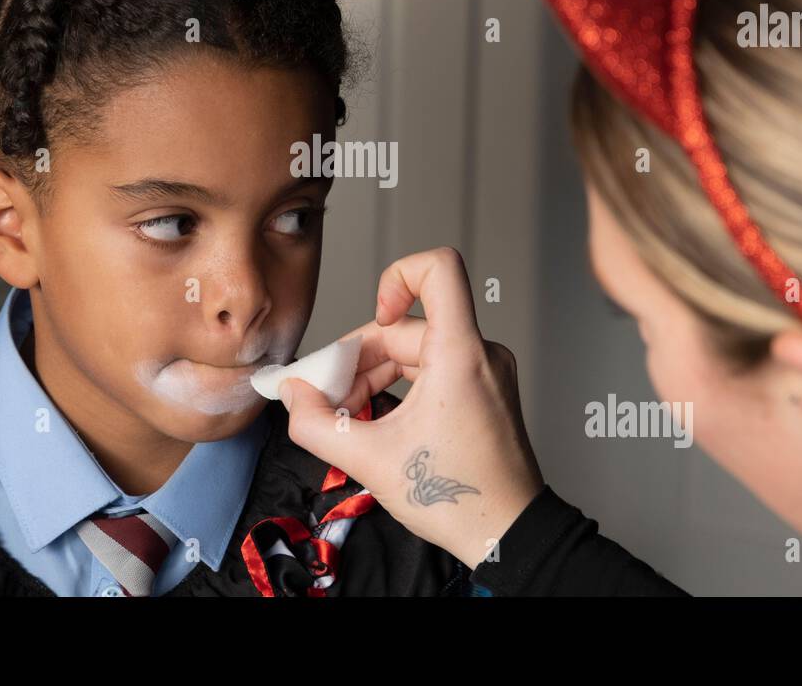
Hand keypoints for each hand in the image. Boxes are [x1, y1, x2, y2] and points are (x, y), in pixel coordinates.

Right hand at [279, 247, 544, 569]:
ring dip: (374, 375)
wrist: (507, 534)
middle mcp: (480, 353)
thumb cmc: (461, 498)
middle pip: (407, 326)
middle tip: (327, 396)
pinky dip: (398, 386)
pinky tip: (374, 420)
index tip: (376, 313)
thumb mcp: (370, 461)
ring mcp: (485, 372)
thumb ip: (316, 424)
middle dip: (358, 358)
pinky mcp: (484, 391)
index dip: (397, 275)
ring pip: (417, 349)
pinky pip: (433, 369)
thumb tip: (294, 396)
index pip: (440, 268)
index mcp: (460, 354)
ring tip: (346, 415)